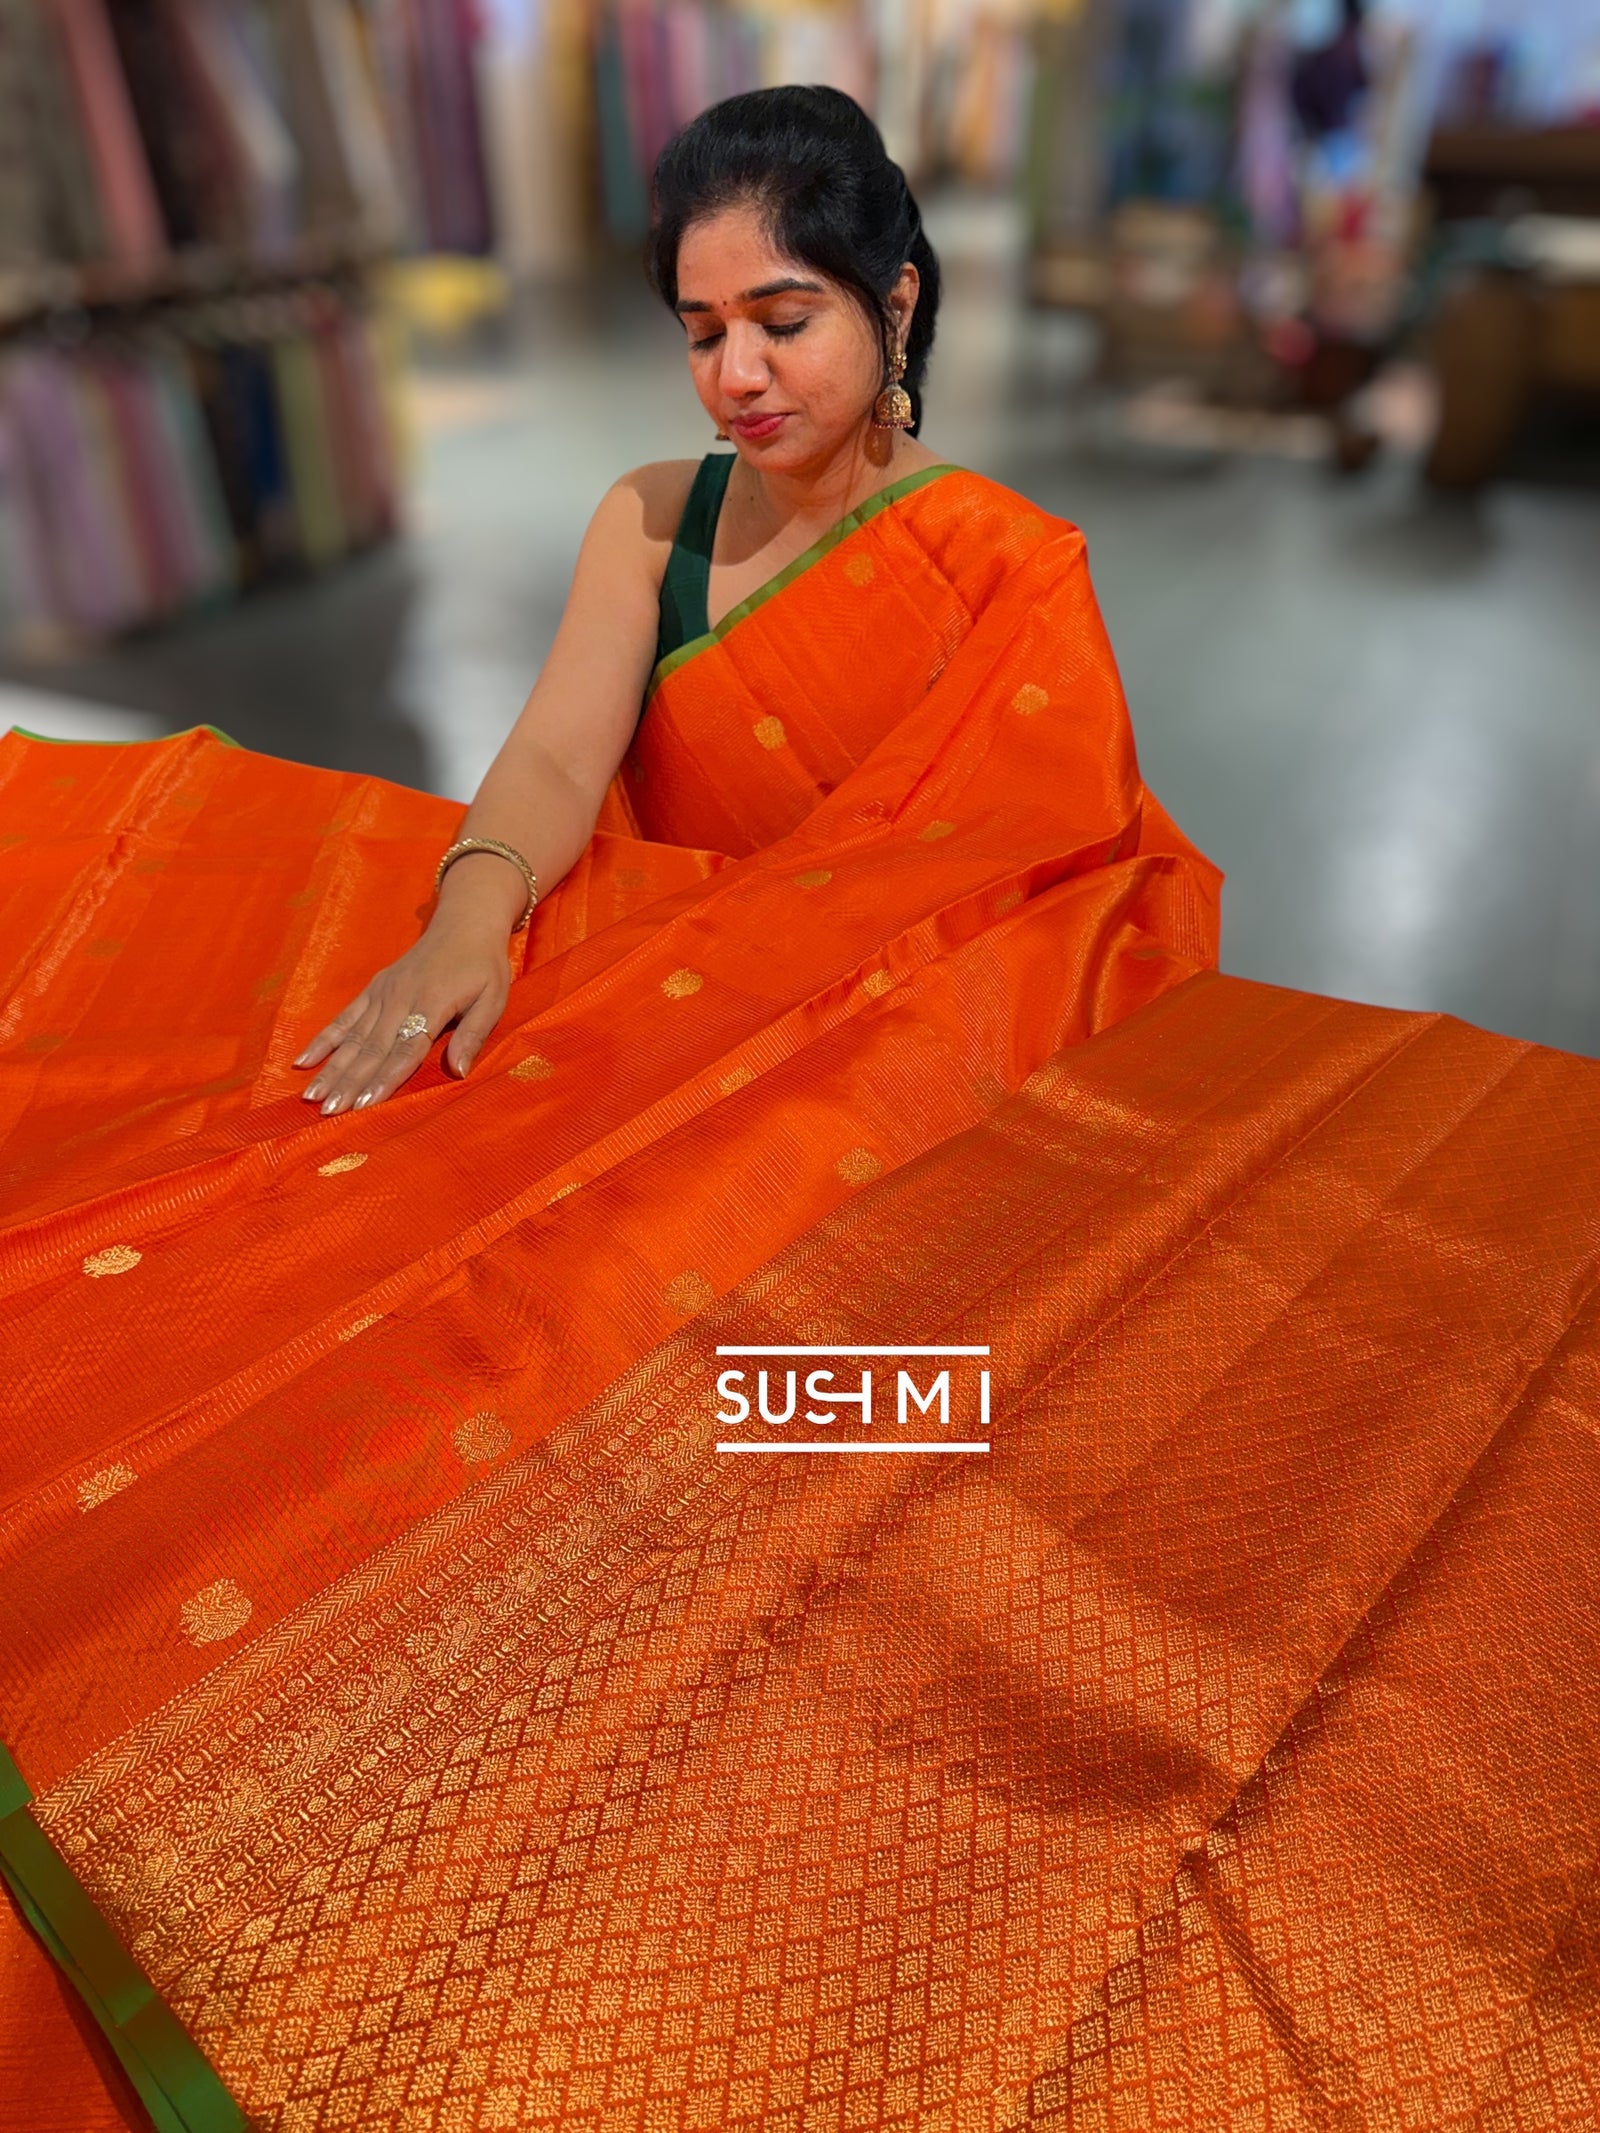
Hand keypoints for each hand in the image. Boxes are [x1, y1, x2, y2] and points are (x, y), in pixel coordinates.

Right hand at [294, 915, 512, 1113]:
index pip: (405, 1050)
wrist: (464, 922)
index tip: (364, 1104)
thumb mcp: (494, 998)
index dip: (384, 1078)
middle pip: (372, 1049)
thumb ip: (474, 1034)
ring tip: (312, 1096)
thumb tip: (459, 1072)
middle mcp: (400, 999)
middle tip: (329, 1111)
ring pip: (353, 1037)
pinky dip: (324, 1039)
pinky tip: (304, 1060)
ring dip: (332, 1068)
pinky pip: (344, 1018)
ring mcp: (382, 994)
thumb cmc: (484, 966)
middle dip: (349, 1082)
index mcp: (432, 1004)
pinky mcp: (373, 989)